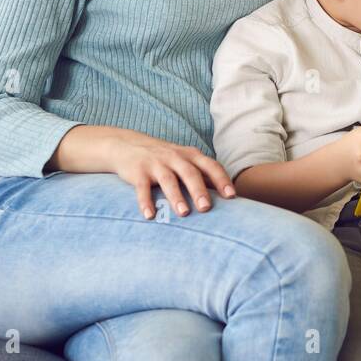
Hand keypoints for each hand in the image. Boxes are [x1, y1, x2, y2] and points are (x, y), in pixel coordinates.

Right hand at [55, 125, 235, 219]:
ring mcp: (156, 163)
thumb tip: (228, 195)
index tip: (232, 196)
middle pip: (190, 173)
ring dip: (176, 197)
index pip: (211, 166)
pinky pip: (142, 188)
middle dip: (199, 190)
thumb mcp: (185, 161)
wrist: (127, 145)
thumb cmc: (165, 159)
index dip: (222, 180)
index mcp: (191, 155)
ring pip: (168, 180)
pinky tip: (150, 215)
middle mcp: (175, 157)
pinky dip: (145, 202)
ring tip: (183, 214)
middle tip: (207, 208)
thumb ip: (203, 175)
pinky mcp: (138, 171)